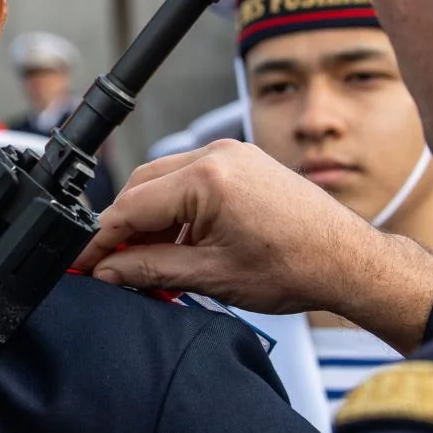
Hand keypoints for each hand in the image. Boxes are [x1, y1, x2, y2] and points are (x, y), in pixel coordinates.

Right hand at [74, 141, 432, 352]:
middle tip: (110, 268)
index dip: (100, 242)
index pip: (130, 208)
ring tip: (149, 264)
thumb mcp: (211, 276)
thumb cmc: (297, 267)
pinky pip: (190, 180)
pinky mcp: (242, 162)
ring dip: (150, 221)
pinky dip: (176, 211)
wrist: (350, 261)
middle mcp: (216, 156)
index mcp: (207, 180)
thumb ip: (150, 270)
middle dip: (123, 230)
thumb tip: (109, 272)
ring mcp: (231, 155)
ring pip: (164, 182)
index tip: (82, 265)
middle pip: (141, 188)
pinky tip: (177, 245)